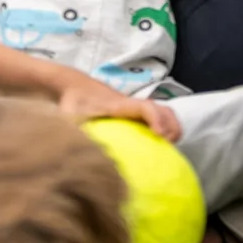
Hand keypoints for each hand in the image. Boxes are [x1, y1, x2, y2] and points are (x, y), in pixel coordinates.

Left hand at [57, 79, 181, 141]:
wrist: (71, 85)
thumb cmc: (71, 103)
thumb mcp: (71, 119)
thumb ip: (77, 135)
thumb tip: (84, 157)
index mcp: (118, 106)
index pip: (145, 107)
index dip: (156, 119)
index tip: (159, 135)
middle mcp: (130, 105)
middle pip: (162, 110)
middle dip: (172, 126)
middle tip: (169, 146)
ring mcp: (133, 108)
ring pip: (162, 113)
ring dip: (171, 127)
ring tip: (168, 147)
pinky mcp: (131, 112)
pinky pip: (154, 117)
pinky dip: (163, 127)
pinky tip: (156, 145)